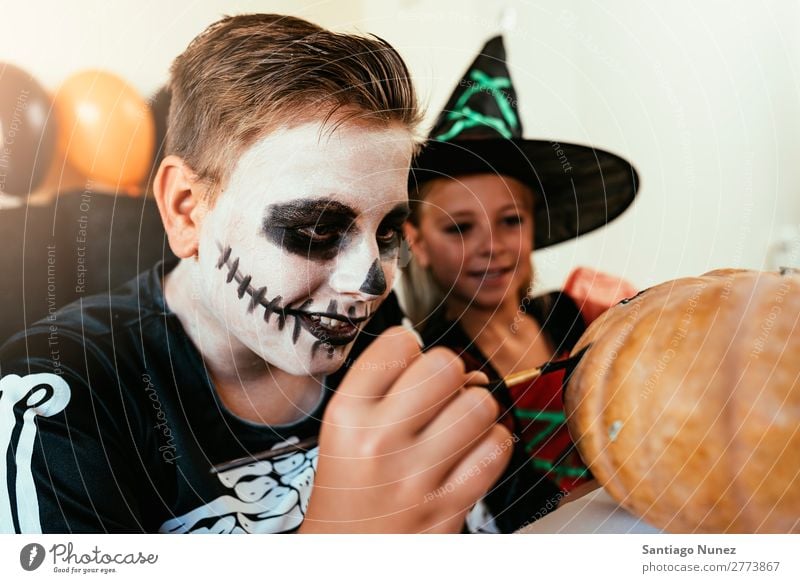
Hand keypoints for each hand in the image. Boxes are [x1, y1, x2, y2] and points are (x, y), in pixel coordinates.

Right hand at [301, 327, 512, 532]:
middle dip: (451, 376)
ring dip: (476, 411)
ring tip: (458, 427)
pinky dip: (492, 445)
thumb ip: (390, 390)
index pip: (400, 343)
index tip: (410, 369)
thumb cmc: (351, 487)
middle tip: (441, 396)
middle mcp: (378, 441)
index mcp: (347, 414)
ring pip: (479, 404)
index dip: (413, 352)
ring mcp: (414, 477)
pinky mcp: (447, 507)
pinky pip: (495, 449)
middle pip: (446, 365)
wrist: (345, 555)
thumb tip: (461, 369)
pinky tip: (471, 454)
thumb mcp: (346, 430)